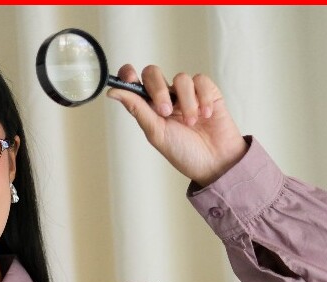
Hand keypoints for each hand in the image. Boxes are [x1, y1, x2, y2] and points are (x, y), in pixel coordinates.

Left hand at [106, 64, 247, 186]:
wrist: (215, 163)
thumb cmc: (184, 153)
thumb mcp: (156, 133)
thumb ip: (137, 109)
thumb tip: (112, 92)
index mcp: (151, 109)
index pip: (135, 83)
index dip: (129, 75)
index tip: (130, 78)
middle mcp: (167, 98)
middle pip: (153, 73)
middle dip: (158, 90)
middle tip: (166, 112)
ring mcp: (187, 94)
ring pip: (181, 78)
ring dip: (186, 102)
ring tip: (192, 123)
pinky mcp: (208, 92)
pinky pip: (201, 81)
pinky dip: (203, 98)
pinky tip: (206, 115)